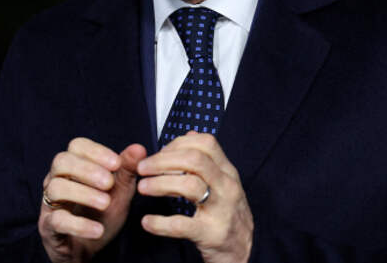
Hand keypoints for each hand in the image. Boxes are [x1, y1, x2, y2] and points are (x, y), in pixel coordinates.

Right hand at [38, 139, 146, 262]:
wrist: (91, 247)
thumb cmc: (102, 213)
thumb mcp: (120, 191)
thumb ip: (127, 170)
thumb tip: (139, 148)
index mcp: (74, 166)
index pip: (77, 146)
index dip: (96, 152)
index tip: (116, 163)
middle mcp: (58, 179)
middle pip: (61, 161)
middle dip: (87, 170)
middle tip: (109, 183)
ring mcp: (50, 202)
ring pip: (56, 188)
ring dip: (83, 194)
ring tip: (105, 204)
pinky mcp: (48, 226)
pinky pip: (57, 220)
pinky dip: (79, 225)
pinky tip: (97, 229)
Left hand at [136, 132, 252, 262]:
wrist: (244, 251)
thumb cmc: (228, 215)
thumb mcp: (223, 183)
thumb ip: (207, 160)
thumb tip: (190, 134)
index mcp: (227, 172)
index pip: (205, 143)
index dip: (177, 144)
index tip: (159, 154)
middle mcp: (227, 186)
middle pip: (195, 160)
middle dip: (163, 160)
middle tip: (143, 168)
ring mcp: (221, 210)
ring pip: (190, 186)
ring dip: (160, 184)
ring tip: (142, 188)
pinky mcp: (211, 234)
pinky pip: (182, 225)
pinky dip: (161, 223)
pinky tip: (147, 222)